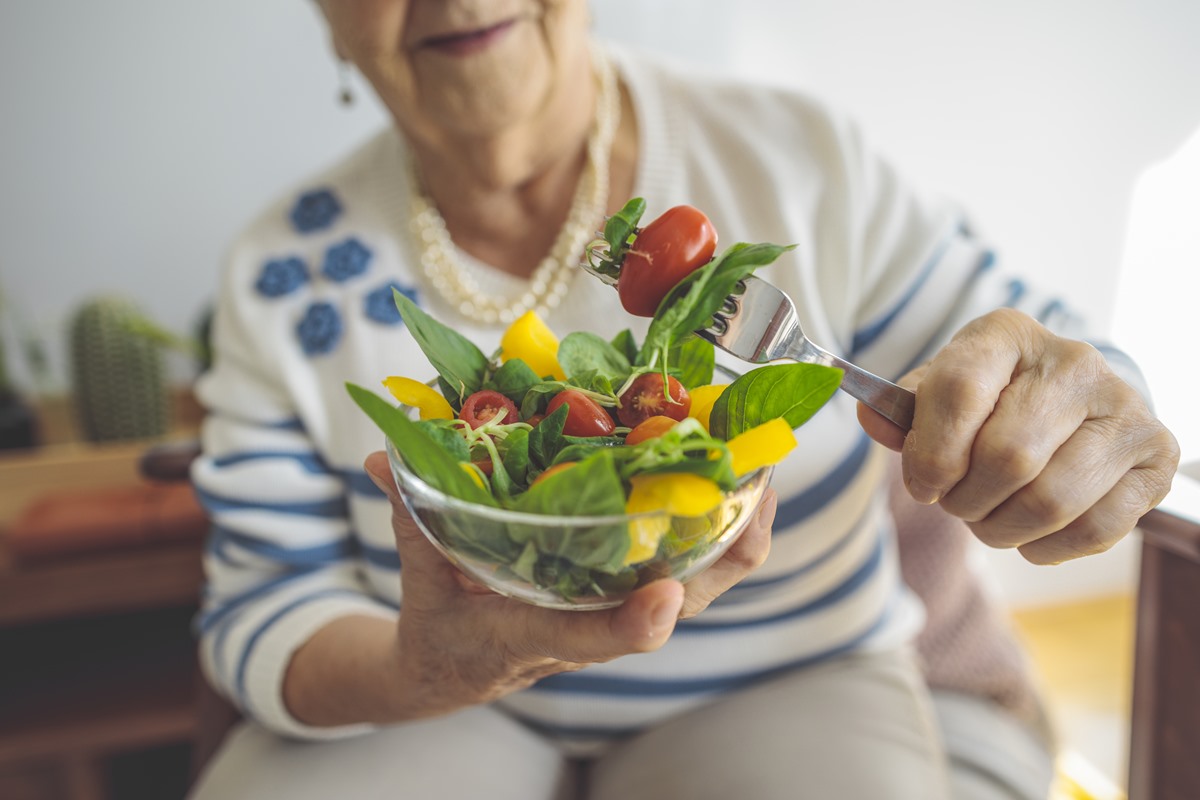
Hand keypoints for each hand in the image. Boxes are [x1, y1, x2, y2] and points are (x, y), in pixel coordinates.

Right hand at [363, 451, 775, 718]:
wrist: (453, 671)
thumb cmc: (442, 630)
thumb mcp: (419, 581)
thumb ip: (411, 519)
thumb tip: (382, 458)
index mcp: (536, 635)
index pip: (590, 639)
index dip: (631, 625)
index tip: (662, 599)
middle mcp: (592, 626)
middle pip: (684, 603)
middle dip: (729, 546)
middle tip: (759, 475)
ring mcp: (617, 610)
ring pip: (702, 581)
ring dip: (740, 526)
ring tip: (763, 458)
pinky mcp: (625, 592)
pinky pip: (691, 563)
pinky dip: (720, 522)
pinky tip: (733, 472)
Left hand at [858, 308, 1178, 563]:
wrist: (1070, 404)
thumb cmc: (990, 403)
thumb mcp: (939, 394)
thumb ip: (903, 412)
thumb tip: (872, 417)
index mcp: (1007, 334)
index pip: (960, 391)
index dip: (931, 453)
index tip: (922, 483)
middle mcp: (1075, 363)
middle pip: (1008, 457)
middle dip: (967, 500)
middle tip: (958, 503)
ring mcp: (1125, 409)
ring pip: (1050, 500)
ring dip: (1002, 529)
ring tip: (990, 518)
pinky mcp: (1155, 457)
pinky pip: (1094, 529)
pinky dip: (1047, 547)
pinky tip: (1030, 532)